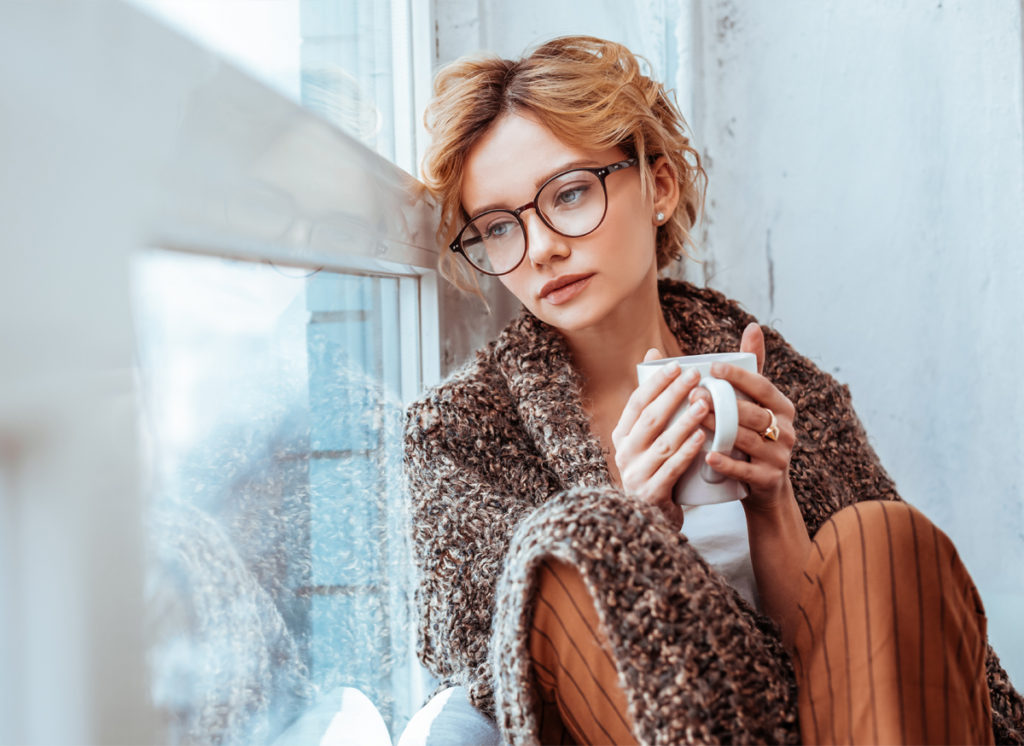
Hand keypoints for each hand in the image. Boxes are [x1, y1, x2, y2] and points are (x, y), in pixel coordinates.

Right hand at [611, 348, 707, 530]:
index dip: (657, 383)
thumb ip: (655, 400)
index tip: (677, 365)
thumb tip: (653, 353)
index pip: (637, 402)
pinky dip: (686, 453)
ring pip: (662, 443)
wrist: (656, 520)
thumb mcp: (652, 437)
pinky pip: (670, 470)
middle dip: (673, 395)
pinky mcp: (651, 495)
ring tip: (705, 404)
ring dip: (684, 422)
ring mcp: (635, 475)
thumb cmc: (659, 469)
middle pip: (650, 418)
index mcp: (622, 436)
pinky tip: (702, 439)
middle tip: (696, 376)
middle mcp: (624, 454)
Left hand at [690, 323, 796, 511]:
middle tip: (693, 394)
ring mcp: (779, 457)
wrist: (764, 488)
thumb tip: (752, 325)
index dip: (738, 376)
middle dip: (723, 403)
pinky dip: (726, 464)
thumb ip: (753, 367)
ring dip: (719, 429)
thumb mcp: (757, 403)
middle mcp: (785, 430)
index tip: (711, 367)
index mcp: (782, 407)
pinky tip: (706, 456)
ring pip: (747, 439)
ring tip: (693, 419)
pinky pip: (745, 471)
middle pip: (752, 413)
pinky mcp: (768, 481)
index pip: (761, 386)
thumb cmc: (753, 435)